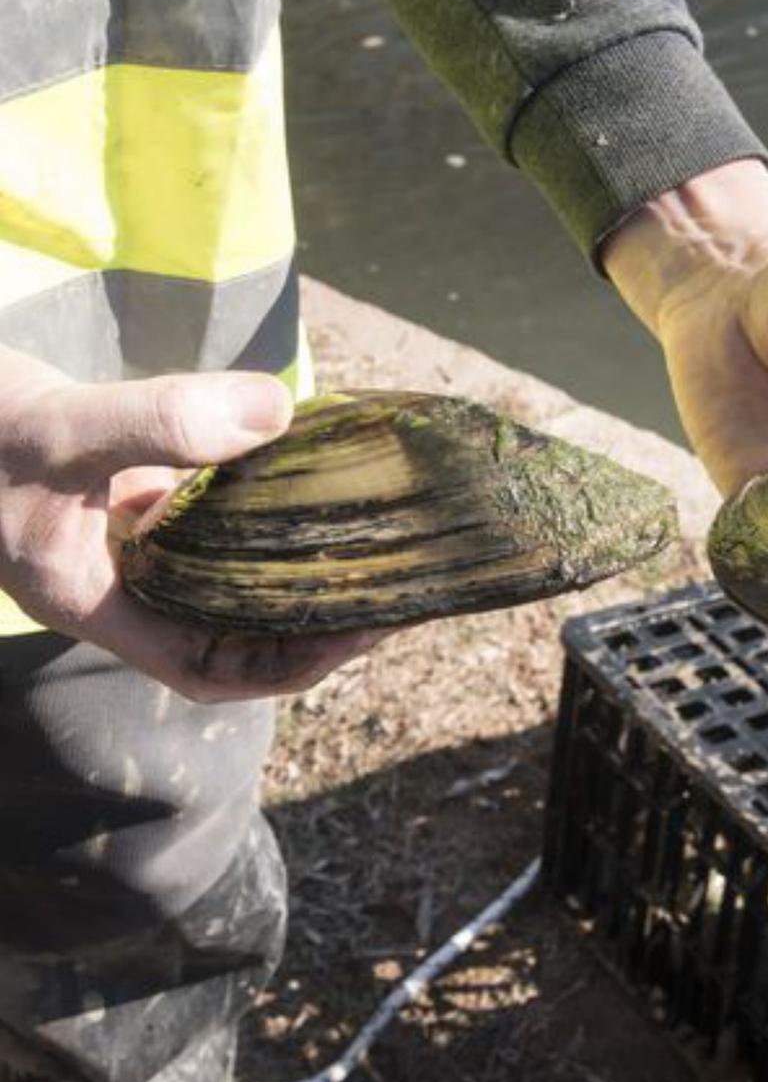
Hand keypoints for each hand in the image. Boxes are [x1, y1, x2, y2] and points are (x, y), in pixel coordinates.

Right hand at [0, 349, 383, 701]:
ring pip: (227, 573)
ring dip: (291, 563)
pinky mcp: (138, 499)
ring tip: (364, 539)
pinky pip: (213, 519)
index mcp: (100, 605)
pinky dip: (259, 505)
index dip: (287, 663)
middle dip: (311, 618)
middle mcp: (123, 584)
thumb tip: (276, 413)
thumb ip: (161, 421)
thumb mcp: (65, 430)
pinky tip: (304, 476)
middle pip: (233, 628)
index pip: (209, 668)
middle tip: (388, 584)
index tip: (358, 632)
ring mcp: (132, 543)